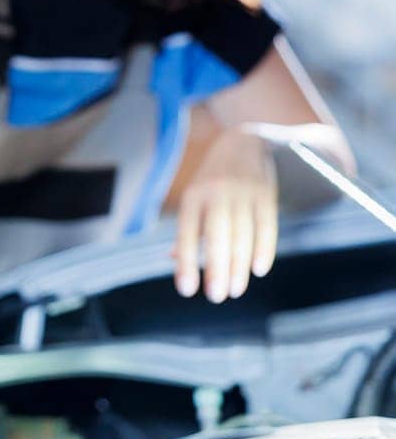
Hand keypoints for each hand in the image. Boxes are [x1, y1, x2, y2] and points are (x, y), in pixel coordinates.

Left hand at [172, 128, 277, 301]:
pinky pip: (266, 225)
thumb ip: (188, 229)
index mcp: (194, 195)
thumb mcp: (195, 197)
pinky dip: (263, 249)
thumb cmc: (213, 179)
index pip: (186, 232)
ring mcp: (243, 192)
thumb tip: (172, 260)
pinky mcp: (266, 194)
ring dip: (238, 266)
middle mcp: (216, 192)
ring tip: (235, 290)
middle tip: (216, 297)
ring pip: (241, 235)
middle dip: (216, 269)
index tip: (187, 290)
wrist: (245, 141)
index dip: (185, 261)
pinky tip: (258, 270)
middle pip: (216, 236)